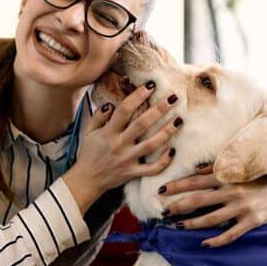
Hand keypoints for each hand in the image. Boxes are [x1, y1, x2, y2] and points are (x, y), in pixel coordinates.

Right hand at [64, 83, 181, 211]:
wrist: (87, 180)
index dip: (138, 96)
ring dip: (166, 132)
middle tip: (173, 98)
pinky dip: (163, 161)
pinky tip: (173, 151)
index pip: (124, 110)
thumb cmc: (89, 153)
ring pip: (151, 145)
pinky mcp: (133, 172)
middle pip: (142, 124)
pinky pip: (151, 168)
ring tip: (179, 120)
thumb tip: (111, 104)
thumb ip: (98, 116)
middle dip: (159, 110)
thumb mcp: (88, 132)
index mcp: (108, 132)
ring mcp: (128, 159)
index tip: (150, 85)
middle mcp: (119, 144)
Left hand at [160, 165, 266, 246]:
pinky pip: (230, 234)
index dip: (177, 185)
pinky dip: (216, 241)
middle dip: (179, 206)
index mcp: (228, 176)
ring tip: (179, 226)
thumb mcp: (240, 169)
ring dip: (192, 224)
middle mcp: (233, 191)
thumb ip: (217, 169)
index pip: (196, 180)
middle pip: (199, 200)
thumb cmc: (259, 178)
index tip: (161, 190)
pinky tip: (204, 243)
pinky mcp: (252, 221)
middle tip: (164, 211)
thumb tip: (194, 169)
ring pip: (211, 219)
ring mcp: (242, 208)